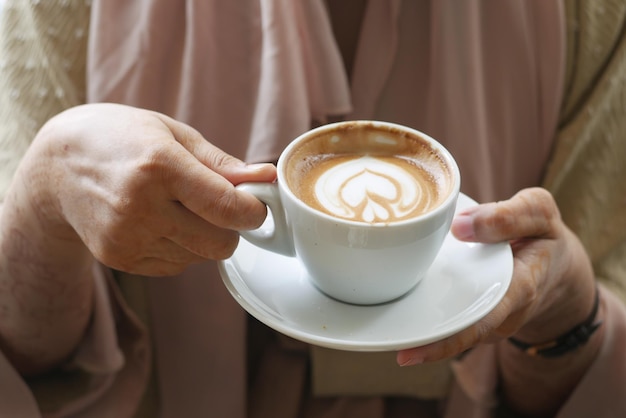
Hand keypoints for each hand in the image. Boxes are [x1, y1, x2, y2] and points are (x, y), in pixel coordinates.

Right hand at [20, 103, 276, 275]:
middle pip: (221, 244)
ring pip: (201, 257)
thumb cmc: (120, 139)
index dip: (254, 211)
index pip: (228, 208)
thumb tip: (266, 178)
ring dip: (203, 237)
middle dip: (232, 228)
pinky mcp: (120, 260)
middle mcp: (140, 207)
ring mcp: (127, 238)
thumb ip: (222, 163)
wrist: (55, 168)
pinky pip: (176, 266)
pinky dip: (180, 248)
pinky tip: (158, 221)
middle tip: (219, 206)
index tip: (256, 205)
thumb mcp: (172, 133)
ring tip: (177, 207)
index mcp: (159, 167)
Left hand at [396, 187, 596, 364]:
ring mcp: (490, 319)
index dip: (446, 340)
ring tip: (389, 335)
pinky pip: (453, 319)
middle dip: (425, 344)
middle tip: (392, 347)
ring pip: (453, 328)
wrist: (558, 264)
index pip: (480, 320)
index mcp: (519, 287)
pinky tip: (400, 311)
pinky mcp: (478, 314)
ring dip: (423, 332)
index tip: (409, 352)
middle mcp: (502, 313)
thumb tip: (459, 225)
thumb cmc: (543, 235)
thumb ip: (506, 216)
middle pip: (460, 334)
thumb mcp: (538, 212)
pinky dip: (429, 318)